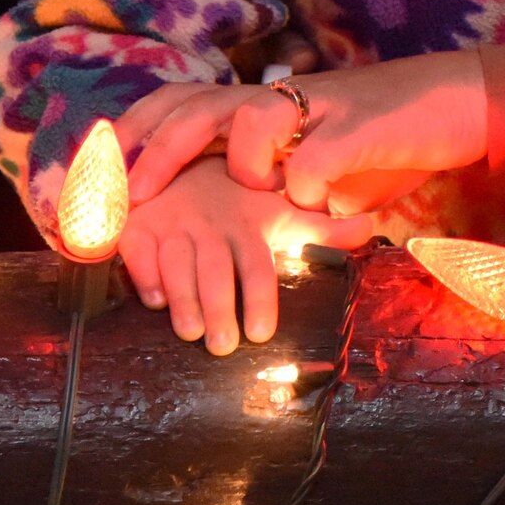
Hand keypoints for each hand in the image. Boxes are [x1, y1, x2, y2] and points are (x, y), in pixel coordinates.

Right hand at [118, 159, 372, 355]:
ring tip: (190, 331)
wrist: (185, 159)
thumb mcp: (280, 209)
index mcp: (247, 225)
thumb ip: (320, 227)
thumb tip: (368, 229)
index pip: (257, 264)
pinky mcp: (138, 225)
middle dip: (219, 307)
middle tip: (222, 346)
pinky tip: (152, 298)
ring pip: (178, 262)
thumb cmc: (239, 198)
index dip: (260, 297)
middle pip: (216, 271)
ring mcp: (173, 224)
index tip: (262, 332)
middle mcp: (211, 226)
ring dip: (183, 298)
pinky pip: (137, 248)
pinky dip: (144, 272)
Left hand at [119, 53, 488, 209]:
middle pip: (195, 107)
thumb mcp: (318, 165)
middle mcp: (281, 99)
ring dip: (241, 160)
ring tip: (246, 189)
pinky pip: (317, 156)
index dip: (133, 136)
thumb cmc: (384, 141)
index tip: (97, 177)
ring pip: (250, 116)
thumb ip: (276, 184)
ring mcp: (319, 108)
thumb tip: (233, 228)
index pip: (177, 106)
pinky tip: (314, 201)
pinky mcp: (363, 125)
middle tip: (125, 197)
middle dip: (151, 152)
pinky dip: (306, 181)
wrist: (460, 101)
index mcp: (262, 108)